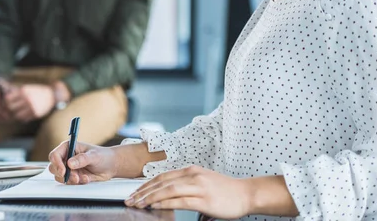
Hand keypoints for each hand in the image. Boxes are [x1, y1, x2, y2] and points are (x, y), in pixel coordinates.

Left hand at [3, 83, 55, 121]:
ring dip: (15, 115)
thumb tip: (4, 99)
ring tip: (18, 112)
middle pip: (10, 108)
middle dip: (9, 109)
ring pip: (16, 115)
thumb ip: (17, 93)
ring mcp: (32, 107)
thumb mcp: (27, 88)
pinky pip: (24, 119)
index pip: (7, 99)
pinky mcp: (36, 114)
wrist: (52, 95)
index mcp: (24, 91)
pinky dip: (22, 118)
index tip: (5, 103)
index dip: (4, 102)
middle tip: (10, 109)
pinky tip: (24, 114)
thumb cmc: (38, 91)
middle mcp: (27, 99)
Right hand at [48, 141, 117, 184]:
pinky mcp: (72, 177)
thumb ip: (82, 159)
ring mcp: (69, 168)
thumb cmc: (103, 156)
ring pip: (59, 177)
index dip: (57, 163)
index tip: (64, 171)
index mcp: (68, 147)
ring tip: (83, 178)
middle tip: (75, 177)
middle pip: (53, 167)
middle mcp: (66, 157)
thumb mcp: (94, 156)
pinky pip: (68, 183)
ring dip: (70, 180)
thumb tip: (70, 163)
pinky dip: (76, 183)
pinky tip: (86, 179)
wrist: (111, 166)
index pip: (55, 155)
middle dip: (63, 174)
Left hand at [125, 165, 251, 219]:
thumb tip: (167, 194)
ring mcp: (198, 186)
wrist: (246, 193)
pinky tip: (155, 207)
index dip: (146, 184)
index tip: (134, 193)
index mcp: (190, 170)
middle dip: (143, 192)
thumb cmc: (224, 190)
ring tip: (137, 204)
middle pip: (161, 182)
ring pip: (168, 190)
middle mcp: (192, 175)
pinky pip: (180, 201)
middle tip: (129, 200)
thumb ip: (186, 184)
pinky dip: (165, 203)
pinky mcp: (204, 199)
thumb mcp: (202, 180)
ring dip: (150, 197)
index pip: (162, 176)